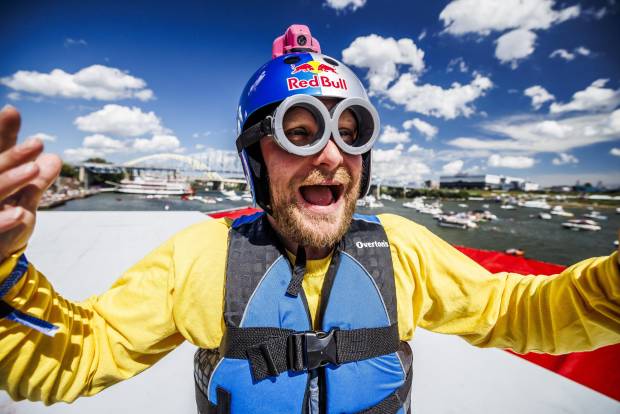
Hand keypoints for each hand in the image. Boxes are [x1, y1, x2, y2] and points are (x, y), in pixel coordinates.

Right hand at [0, 106, 61, 261]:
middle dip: (11, 154)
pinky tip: (21, 214)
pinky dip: (4, 220)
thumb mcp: (24, 202)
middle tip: (37, 142)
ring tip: (32, 170)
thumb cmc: (4, 227)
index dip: (1, 133)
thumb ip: (36, 182)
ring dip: (11, 181)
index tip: (12, 111)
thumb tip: (54, 159)